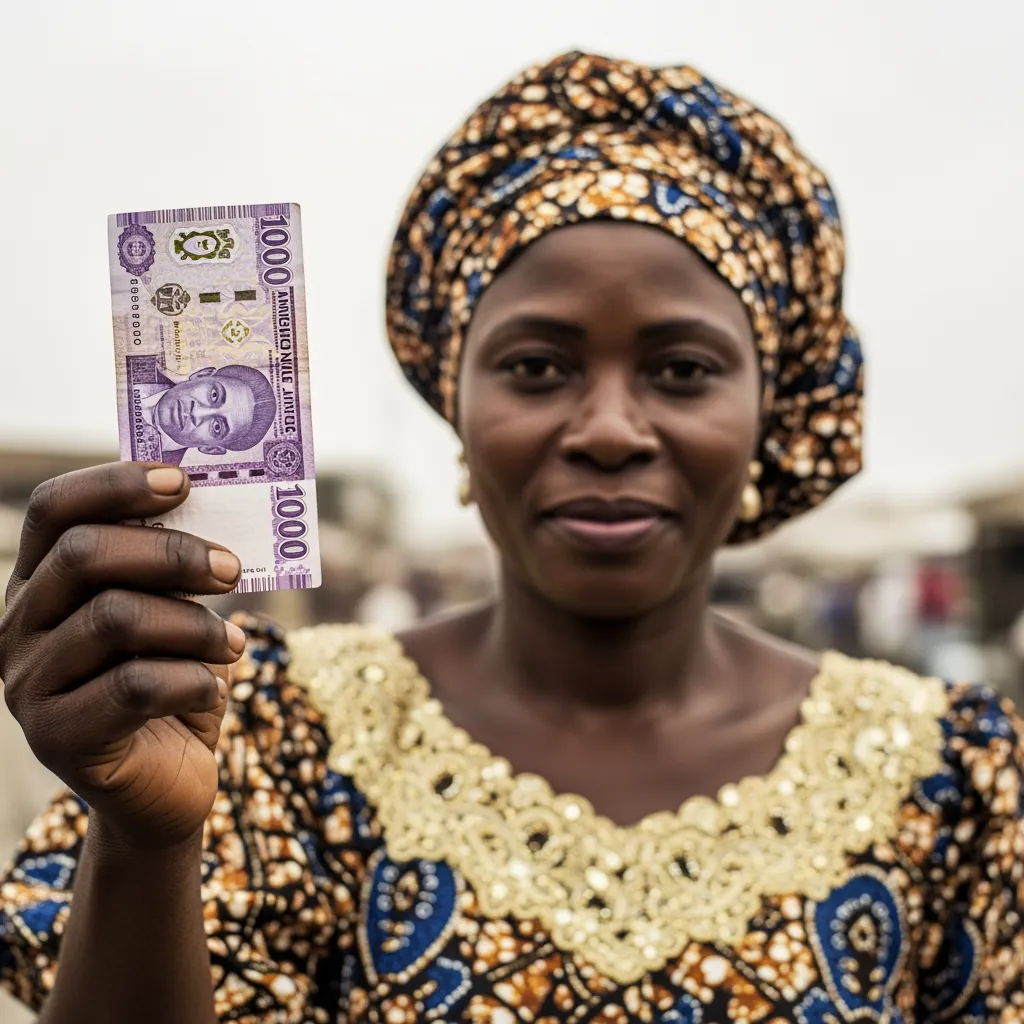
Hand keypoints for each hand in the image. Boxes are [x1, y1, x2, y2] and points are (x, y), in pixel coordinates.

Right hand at [0, 462, 244, 851]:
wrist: (164, 786)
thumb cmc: (174, 683)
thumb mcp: (174, 615)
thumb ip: (174, 568)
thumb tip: (214, 504)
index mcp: (41, 583)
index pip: (56, 510)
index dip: (116, 484)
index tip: (183, 481)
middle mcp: (17, 626)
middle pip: (85, 555)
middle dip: (173, 554)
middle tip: (233, 568)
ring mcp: (28, 684)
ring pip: (116, 619)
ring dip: (195, 625)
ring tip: (234, 644)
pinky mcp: (56, 737)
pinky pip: (134, 687)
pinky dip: (192, 679)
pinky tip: (216, 687)